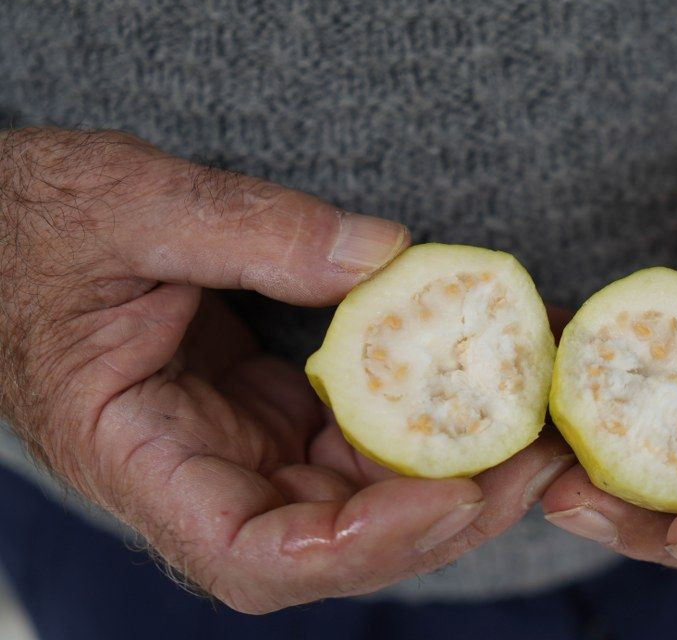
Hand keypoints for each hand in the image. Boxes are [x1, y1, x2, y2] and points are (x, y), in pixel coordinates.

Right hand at [0, 128, 571, 611]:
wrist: (12, 224)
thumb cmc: (37, 223)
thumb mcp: (129, 205)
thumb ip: (249, 229)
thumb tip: (384, 256)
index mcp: (137, 456)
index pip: (251, 555)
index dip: (358, 544)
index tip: (448, 494)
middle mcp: (200, 475)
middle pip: (337, 540)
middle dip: (447, 509)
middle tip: (540, 453)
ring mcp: (243, 447)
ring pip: (364, 492)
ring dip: (457, 466)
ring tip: (536, 411)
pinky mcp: (272, 412)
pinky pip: (362, 434)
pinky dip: (428, 415)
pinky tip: (485, 376)